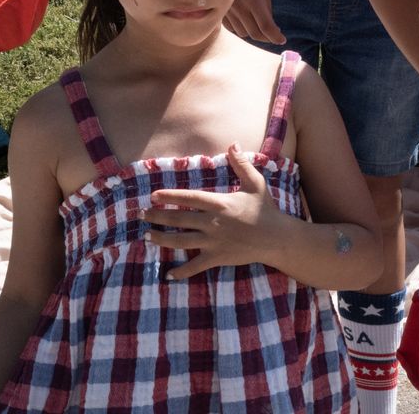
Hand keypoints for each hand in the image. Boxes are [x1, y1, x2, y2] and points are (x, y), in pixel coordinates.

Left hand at [144, 145, 288, 278]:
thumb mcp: (255, 183)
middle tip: (142, 215)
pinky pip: (195, 266)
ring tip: (147, 237)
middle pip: (179, 219)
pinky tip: (168, 275)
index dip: (169, 196)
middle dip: (158, 217)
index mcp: (219, 204)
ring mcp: (213, 242)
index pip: (189, 197)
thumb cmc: (265, 210)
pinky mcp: (217, 258)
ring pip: (181, 241)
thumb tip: (233, 144)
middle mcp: (212, 223)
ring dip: (162, 239)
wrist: (276, 238)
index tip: (153, 195)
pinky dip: (181, 272)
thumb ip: (241, 164)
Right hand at [223, 0, 284, 44]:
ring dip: (253, 32)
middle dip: (266, 38)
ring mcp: (227, 9)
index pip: (266, 26)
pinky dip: (240, 28)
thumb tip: (271, 27)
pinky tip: (245, 21)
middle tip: (273, 35)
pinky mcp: (218, 10)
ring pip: (242, 33)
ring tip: (259, 25)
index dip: (275, 36)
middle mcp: (239, 7)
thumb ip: (267, 8)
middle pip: (255, 33)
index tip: (282, 40)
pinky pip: (231, 28)